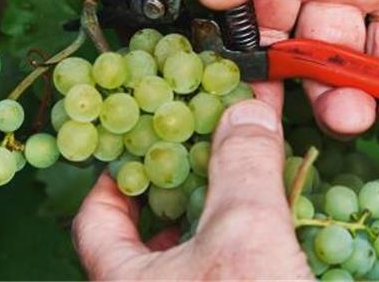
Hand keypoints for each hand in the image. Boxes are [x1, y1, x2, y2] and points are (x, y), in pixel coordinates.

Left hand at [73, 88, 312, 279]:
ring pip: (195, 253)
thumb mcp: (245, 233)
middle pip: (148, 233)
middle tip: (208, 146)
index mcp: (121, 281)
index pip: (94, 217)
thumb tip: (246, 113)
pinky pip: (233, 271)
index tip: (146, 138)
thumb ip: (242, 167)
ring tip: (252, 174)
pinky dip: (253, 243)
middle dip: (183, 183)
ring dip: (223, 212)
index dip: (117, 171)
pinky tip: (284, 223)